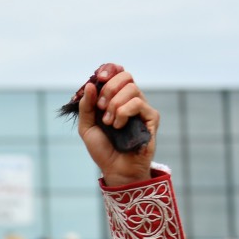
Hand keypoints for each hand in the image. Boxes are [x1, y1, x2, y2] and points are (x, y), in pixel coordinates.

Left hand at [78, 64, 157, 186]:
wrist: (115, 168)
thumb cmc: (103, 149)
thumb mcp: (87, 126)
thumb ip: (86, 106)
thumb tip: (91, 85)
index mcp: (115, 98)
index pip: (117, 73)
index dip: (110, 70)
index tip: (100, 77)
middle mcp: (130, 100)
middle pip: (125, 76)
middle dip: (109, 88)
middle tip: (101, 107)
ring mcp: (142, 108)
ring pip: (131, 88)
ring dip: (114, 105)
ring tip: (109, 123)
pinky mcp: (151, 117)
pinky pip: (138, 103)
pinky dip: (123, 113)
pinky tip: (118, 127)